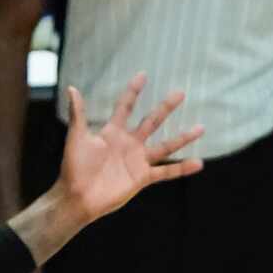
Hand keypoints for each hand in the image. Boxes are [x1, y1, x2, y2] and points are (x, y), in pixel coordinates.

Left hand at [52, 74, 205, 225]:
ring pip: (165, 146)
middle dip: (166, 107)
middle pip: (152, 121)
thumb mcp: (76, 138)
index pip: (125, 107)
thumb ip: (79, 114)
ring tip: (201, 128)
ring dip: (183, 137)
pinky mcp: (142, 178)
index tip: (143, 75)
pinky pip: (166, 172)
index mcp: (113, 132)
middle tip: (181, 93)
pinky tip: (198, 163)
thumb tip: (72, 88)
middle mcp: (129, 144)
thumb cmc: (74, 168)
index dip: (133, 91)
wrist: (77, 197)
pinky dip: (182, 168)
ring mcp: (138, 160)